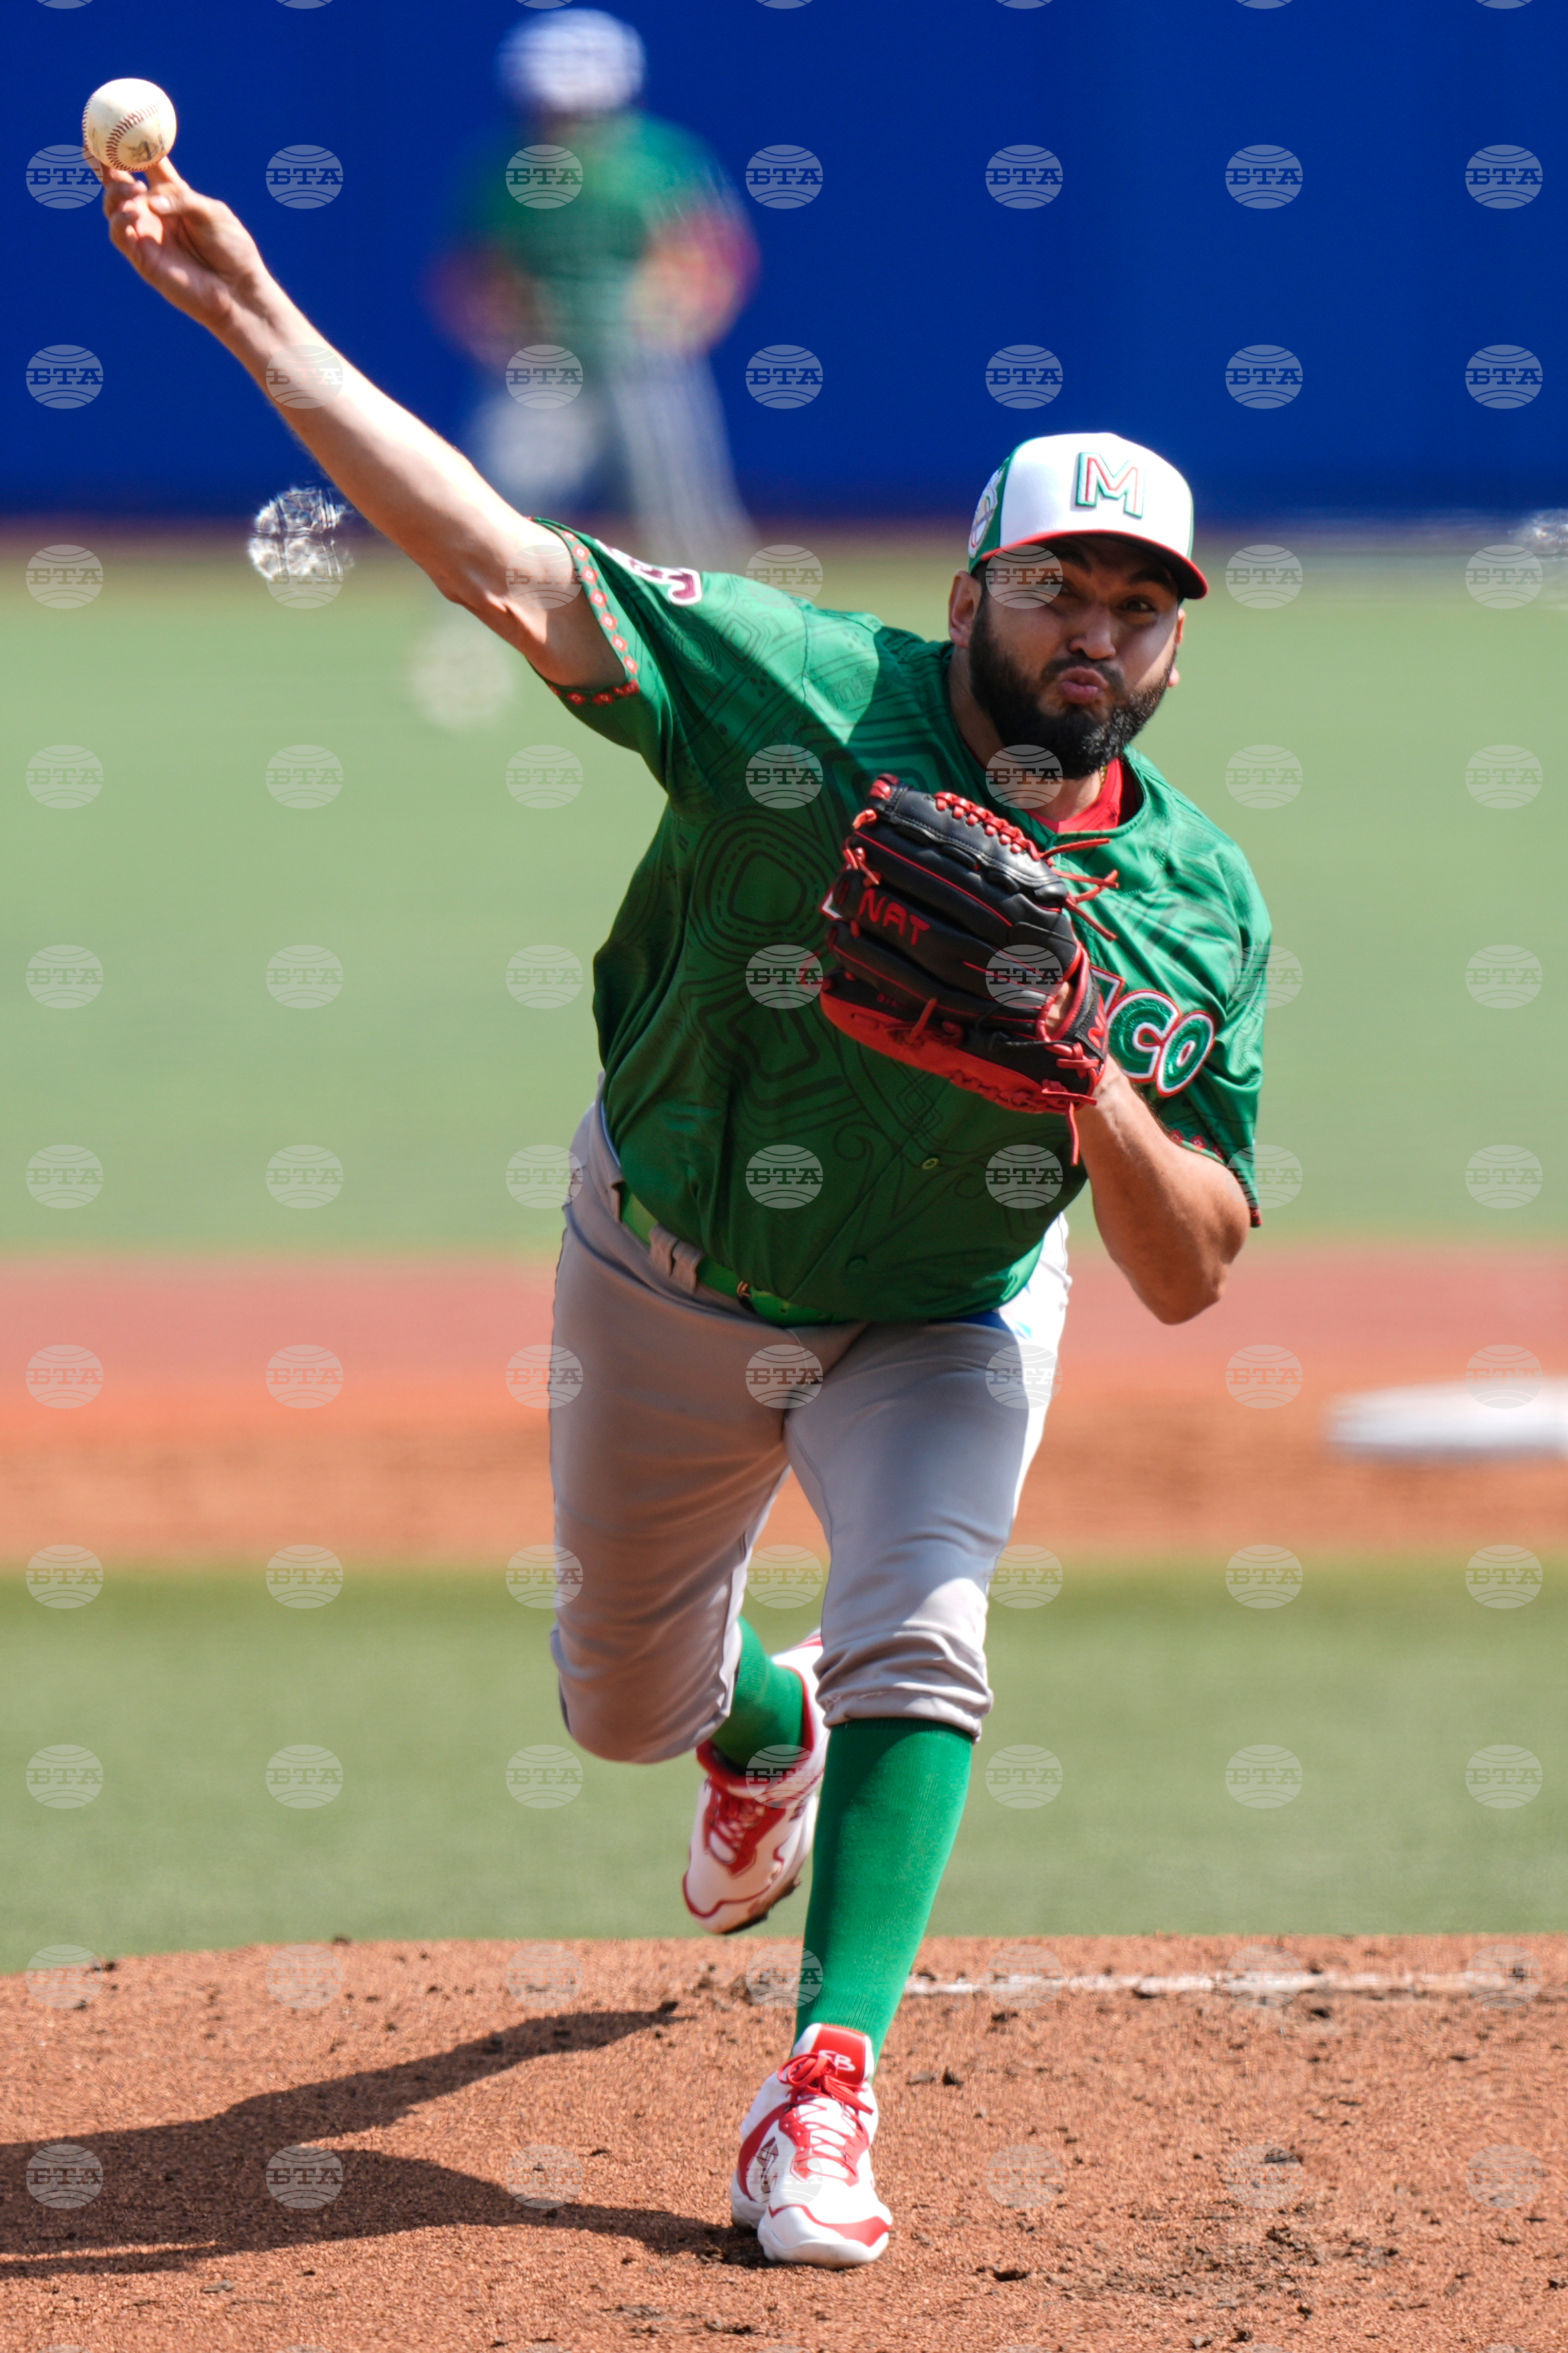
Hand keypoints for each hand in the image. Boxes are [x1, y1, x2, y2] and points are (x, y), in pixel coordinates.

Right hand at [100, 157, 269, 333]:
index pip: (144, 166)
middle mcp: (156, 214)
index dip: (127, 148)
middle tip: (99, 151)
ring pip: (114, 207)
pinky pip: (119, 234)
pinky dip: (120, 219)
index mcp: (174, 197)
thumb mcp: (211, 212)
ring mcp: (147, 235)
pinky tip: (134, 212)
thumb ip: (180, 198)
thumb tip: (148, 199)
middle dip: (106, 166)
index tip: (112, 126)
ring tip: (135, 190)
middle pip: (120, 184)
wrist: (238, 290)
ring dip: (116, 193)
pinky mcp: (143, 259)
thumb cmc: (232, 249)